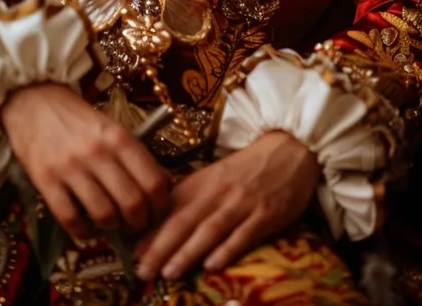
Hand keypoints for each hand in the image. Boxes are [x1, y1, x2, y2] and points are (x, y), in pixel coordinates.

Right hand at [0, 83, 170, 240]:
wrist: (34, 102)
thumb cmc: (77, 118)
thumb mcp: (112, 127)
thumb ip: (135, 154)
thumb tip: (163, 185)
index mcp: (119, 137)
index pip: (153, 181)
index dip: (161, 206)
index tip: (157, 213)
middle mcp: (97, 152)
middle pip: (132, 203)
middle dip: (139, 223)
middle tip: (136, 225)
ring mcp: (70, 167)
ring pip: (104, 214)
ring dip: (112, 227)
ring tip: (111, 223)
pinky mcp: (45, 180)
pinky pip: (70, 219)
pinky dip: (83, 232)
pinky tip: (86, 227)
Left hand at [135, 130, 319, 280]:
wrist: (289, 148)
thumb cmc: (248, 167)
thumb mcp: (215, 176)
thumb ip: (192, 197)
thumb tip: (161, 222)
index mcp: (203, 182)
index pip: (170, 209)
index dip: (151, 231)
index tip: (132, 252)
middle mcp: (218, 192)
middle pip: (184, 221)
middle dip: (160, 247)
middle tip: (142, 270)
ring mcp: (242, 203)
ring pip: (209, 230)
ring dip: (187, 252)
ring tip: (168, 272)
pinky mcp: (266, 214)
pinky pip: (243, 234)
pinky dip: (226, 250)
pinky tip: (212, 266)